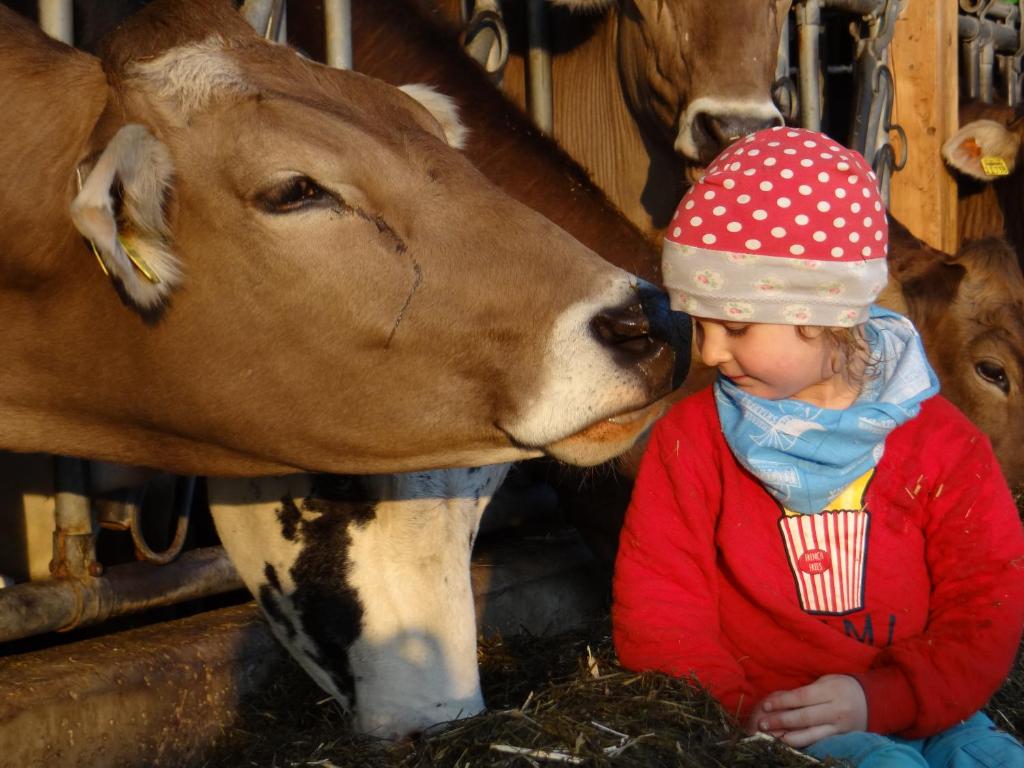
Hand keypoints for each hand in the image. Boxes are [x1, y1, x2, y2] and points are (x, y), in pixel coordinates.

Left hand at [747, 674, 867, 747]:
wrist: (871, 701)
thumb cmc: (842, 687)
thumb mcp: (826, 682)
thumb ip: (806, 691)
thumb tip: (779, 699)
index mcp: (831, 690)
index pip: (802, 697)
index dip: (783, 702)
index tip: (767, 705)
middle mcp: (836, 710)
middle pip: (804, 717)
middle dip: (781, 720)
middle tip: (762, 723)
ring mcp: (839, 726)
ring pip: (811, 734)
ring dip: (788, 736)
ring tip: (771, 736)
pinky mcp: (840, 737)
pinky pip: (818, 741)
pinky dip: (802, 742)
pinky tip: (787, 742)